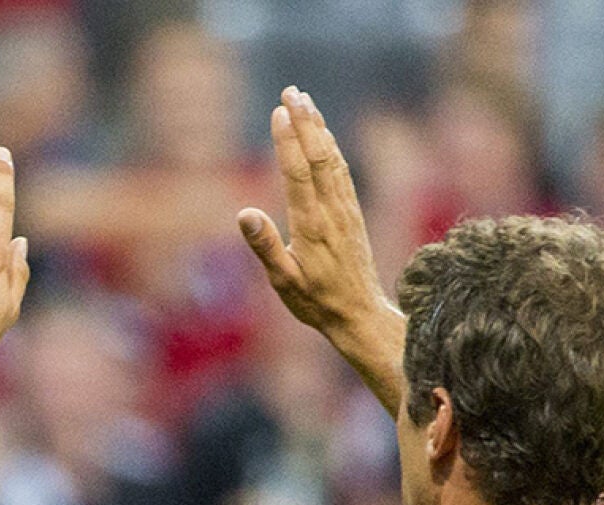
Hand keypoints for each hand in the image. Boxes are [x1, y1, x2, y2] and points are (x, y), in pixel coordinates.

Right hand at [239, 89, 397, 344]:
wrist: (359, 314)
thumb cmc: (315, 302)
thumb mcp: (284, 282)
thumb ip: (265, 246)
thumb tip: (244, 213)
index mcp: (311, 226)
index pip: (297, 174)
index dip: (287, 141)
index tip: (278, 112)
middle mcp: (331, 212)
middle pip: (318, 156)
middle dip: (305, 121)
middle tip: (291, 90)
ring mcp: (344, 210)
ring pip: (331, 159)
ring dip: (318, 127)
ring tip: (305, 100)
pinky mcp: (352, 213)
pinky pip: (341, 172)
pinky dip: (330, 147)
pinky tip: (323, 134)